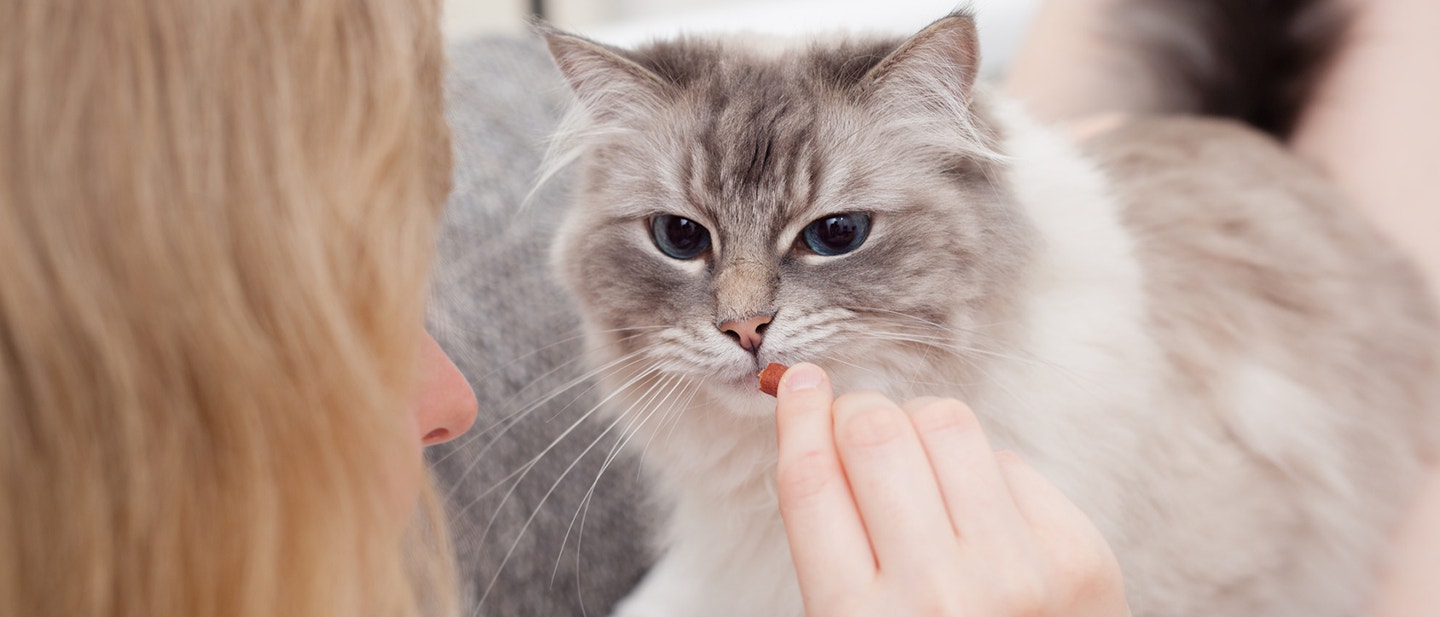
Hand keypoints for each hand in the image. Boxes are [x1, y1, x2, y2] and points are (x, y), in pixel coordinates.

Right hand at [772, 363, 1130, 616]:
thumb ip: (833, 540)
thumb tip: (815, 416)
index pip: (811, 481)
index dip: (798, 416)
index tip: (797, 383)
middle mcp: (937, 596)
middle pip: (875, 436)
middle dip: (856, 409)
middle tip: (855, 420)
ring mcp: (1015, 573)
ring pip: (947, 424)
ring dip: (919, 425)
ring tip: (918, 457)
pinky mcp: (1076, 556)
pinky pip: (1009, 461)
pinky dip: (983, 472)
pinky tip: (978, 510)